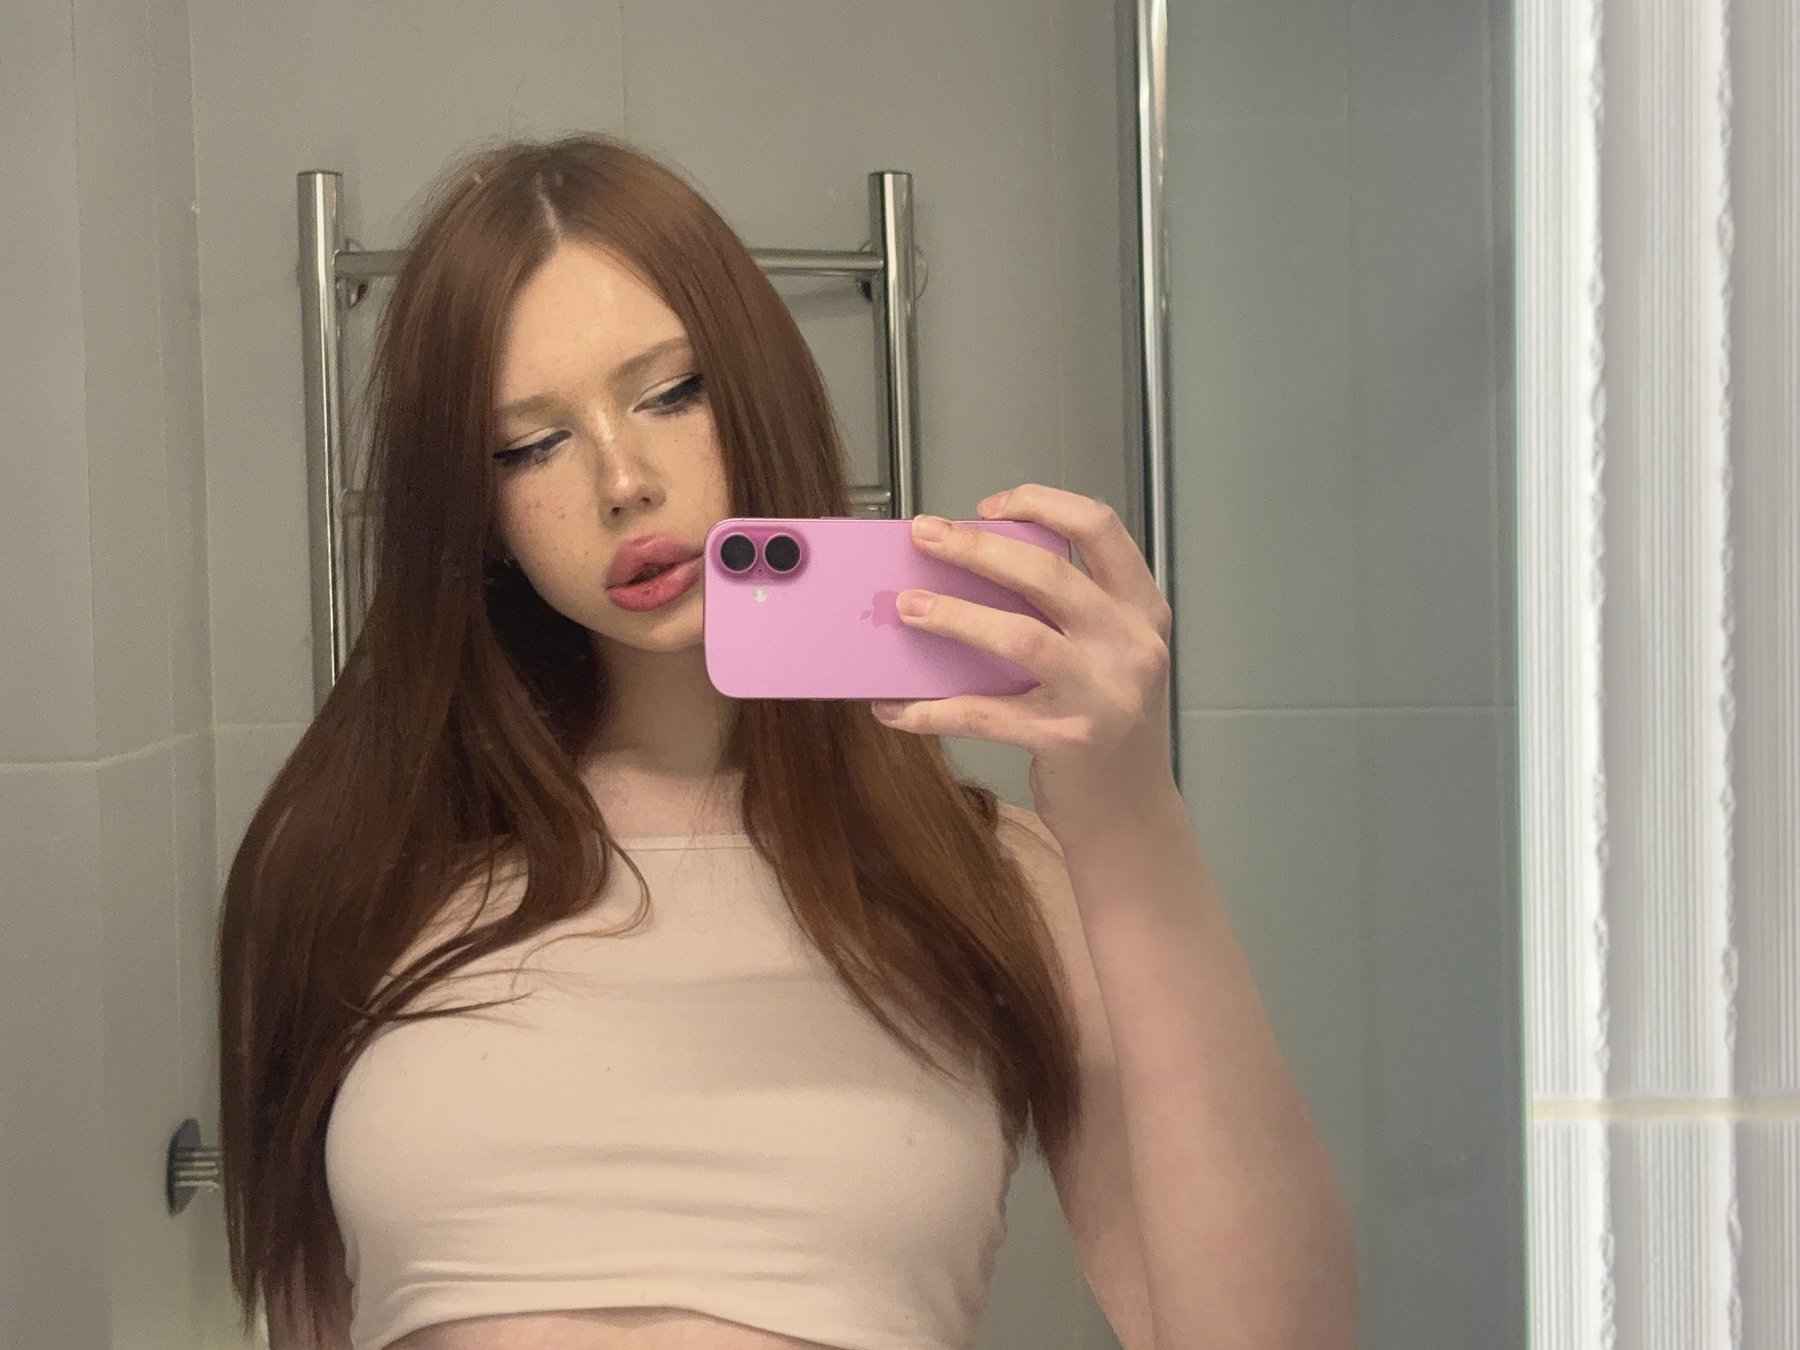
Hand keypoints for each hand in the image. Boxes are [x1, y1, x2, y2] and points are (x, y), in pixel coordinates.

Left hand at [869, 483, 1177, 839]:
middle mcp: (1131, 646)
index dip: (1042, 504)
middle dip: (977, 548)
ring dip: (954, 616)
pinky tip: (894, 707)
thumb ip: (1067, 613)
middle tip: (924, 535)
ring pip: (1019, 637)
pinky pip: (985, 714)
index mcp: (1142, 610)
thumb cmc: (1107, 723)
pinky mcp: (1067, 742)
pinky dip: (932, 710)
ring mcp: (1102, 695)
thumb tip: (969, 572)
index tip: (988, 508)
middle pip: (1049, 575)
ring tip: (906, 606)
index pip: (1101, 528)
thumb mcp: (1109, 655)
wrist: (1131, 813)